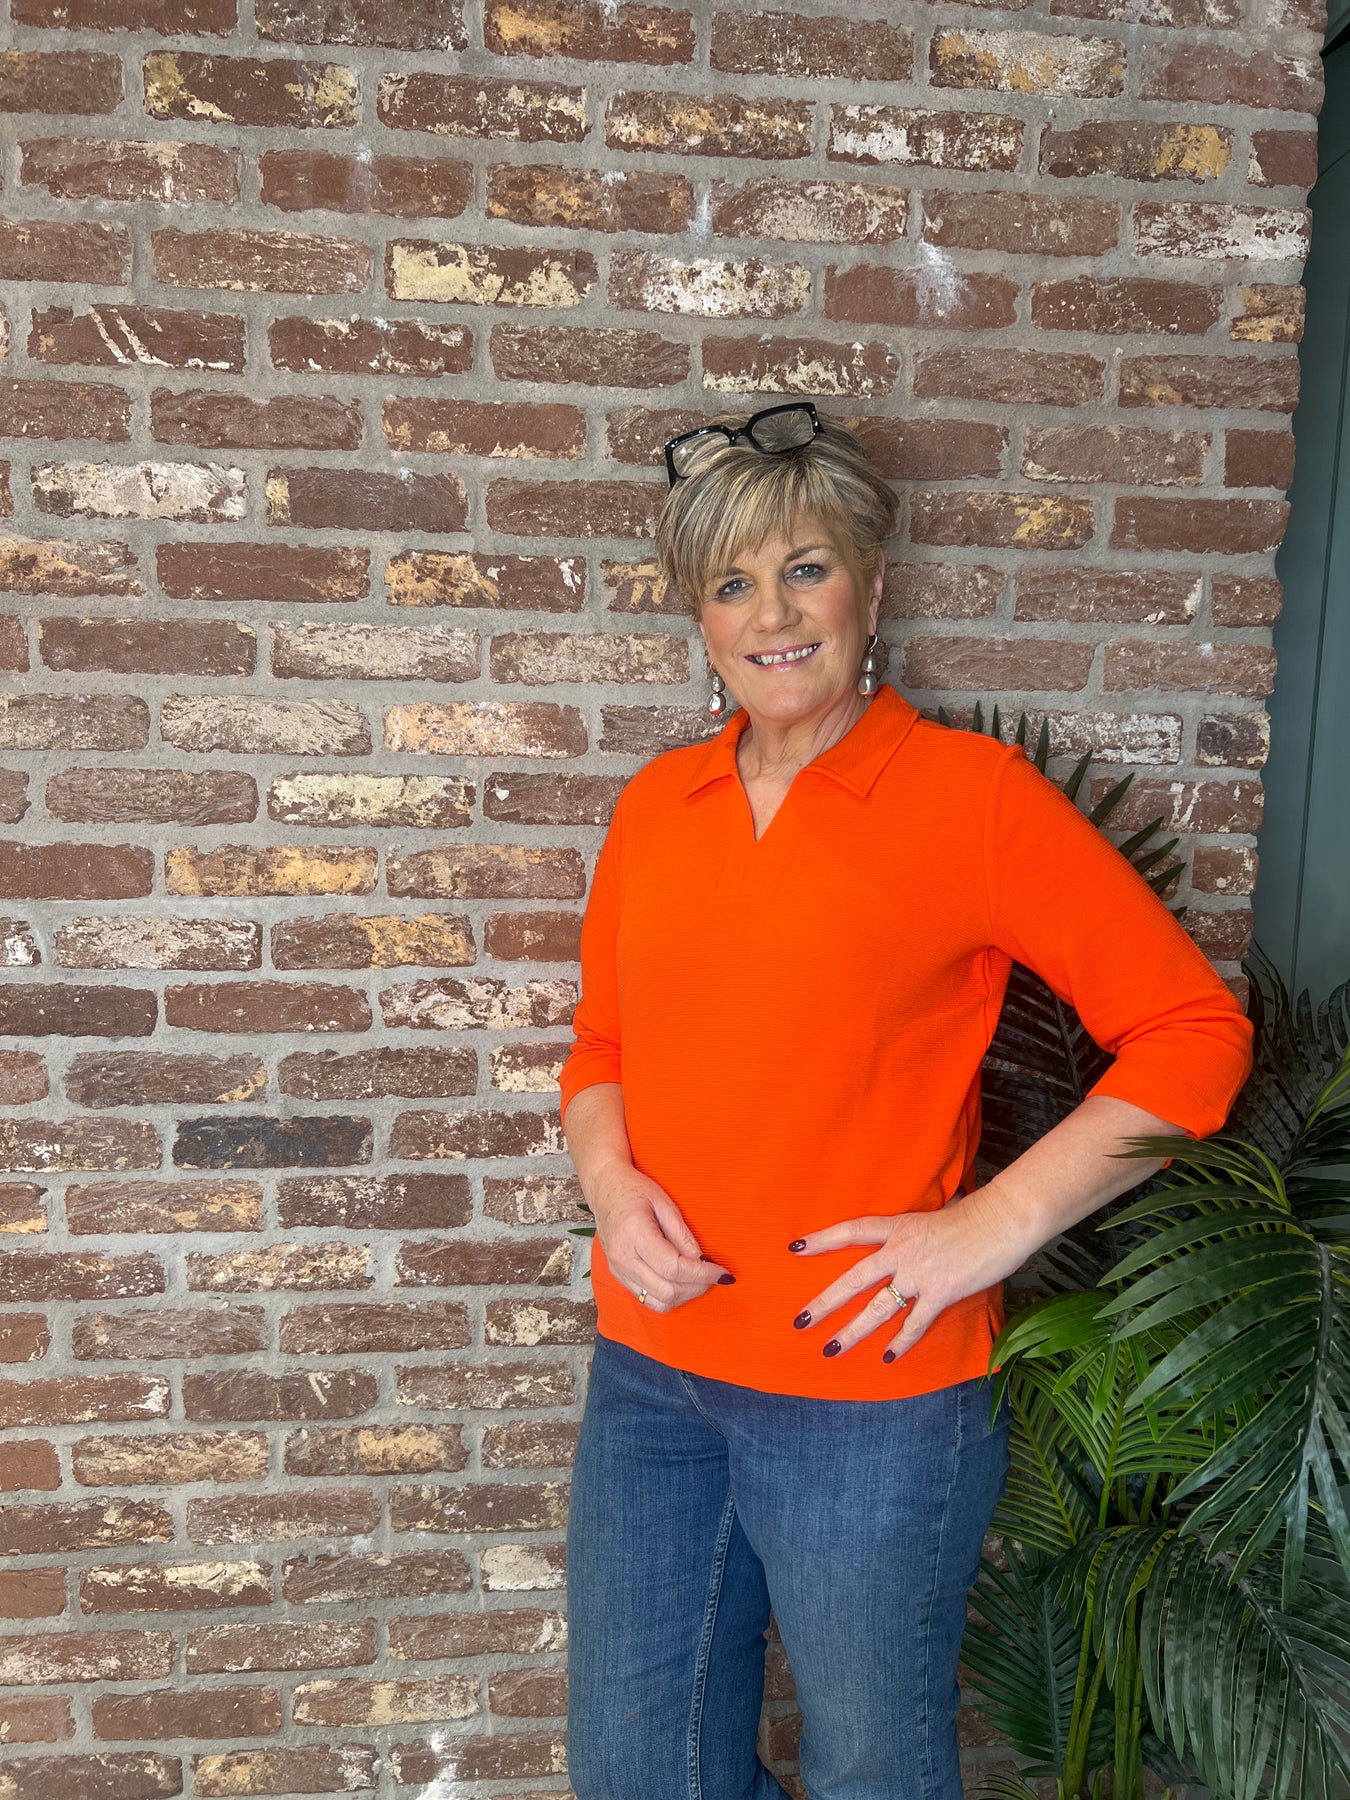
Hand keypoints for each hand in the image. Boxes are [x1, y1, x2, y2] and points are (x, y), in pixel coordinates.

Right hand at [589, 1164, 734, 1313]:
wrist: (605, 1189)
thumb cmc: (635, 1190)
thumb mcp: (665, 1204)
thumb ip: (683, 1235)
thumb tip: (702, 1262)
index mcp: (634, 1234)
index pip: (674, 1268)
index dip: (702, 1274)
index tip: (723, 1274)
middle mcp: (623, 1257)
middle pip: (667, 1290)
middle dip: (697, 1287)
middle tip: (714, 1276)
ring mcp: (618, 1270)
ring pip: (658, 1302)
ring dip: (684, 1296)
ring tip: (699, 1280)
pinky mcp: (618, 1276)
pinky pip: (647, 1300)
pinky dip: (669, 1297)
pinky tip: (681, 1282)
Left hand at [789, 1189, 1009, 1363]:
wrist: (1003, 1220)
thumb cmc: (974, 1216)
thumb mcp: (933, 1217)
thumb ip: (915, 1233)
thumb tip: (909, 1241)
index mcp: (898, 1227)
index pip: (851, 1231)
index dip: (822, 1239)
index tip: (796, 1248)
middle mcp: (901, 1250)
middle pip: (854, 1278)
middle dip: (825, 1301)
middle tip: (801, 1320)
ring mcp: (919, 1273)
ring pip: (877, 1308)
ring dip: (852, 1331)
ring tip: (831, 1349)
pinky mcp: (941, 1292)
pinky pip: (915, 1323)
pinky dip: (901, 1342)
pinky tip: (888, 1357)